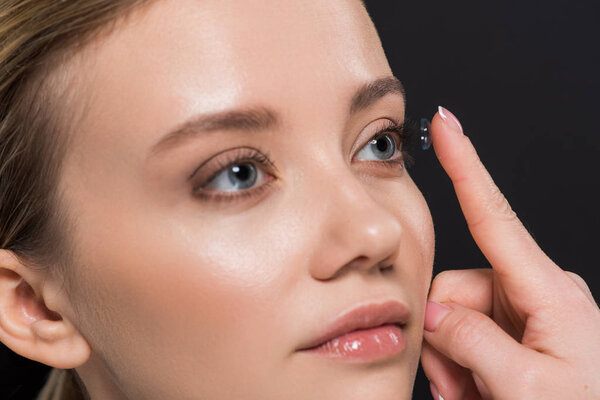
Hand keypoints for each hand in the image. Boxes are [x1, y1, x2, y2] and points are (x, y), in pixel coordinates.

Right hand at [420, 107, 599, 399]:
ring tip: (477, 395)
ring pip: (455, 319)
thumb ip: (470, 340)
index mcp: (548, 291)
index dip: (465, 165)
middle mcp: (535, 293)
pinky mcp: (519, 335)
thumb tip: (433, 311)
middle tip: (461, 386)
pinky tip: (480, 392)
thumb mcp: (526, 388)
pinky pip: (467, 338)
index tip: (448, 124)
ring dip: (453, 362)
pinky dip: (462, 369)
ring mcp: (525, 314)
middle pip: (454, 289)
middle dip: (445, 338)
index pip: (493, 215)